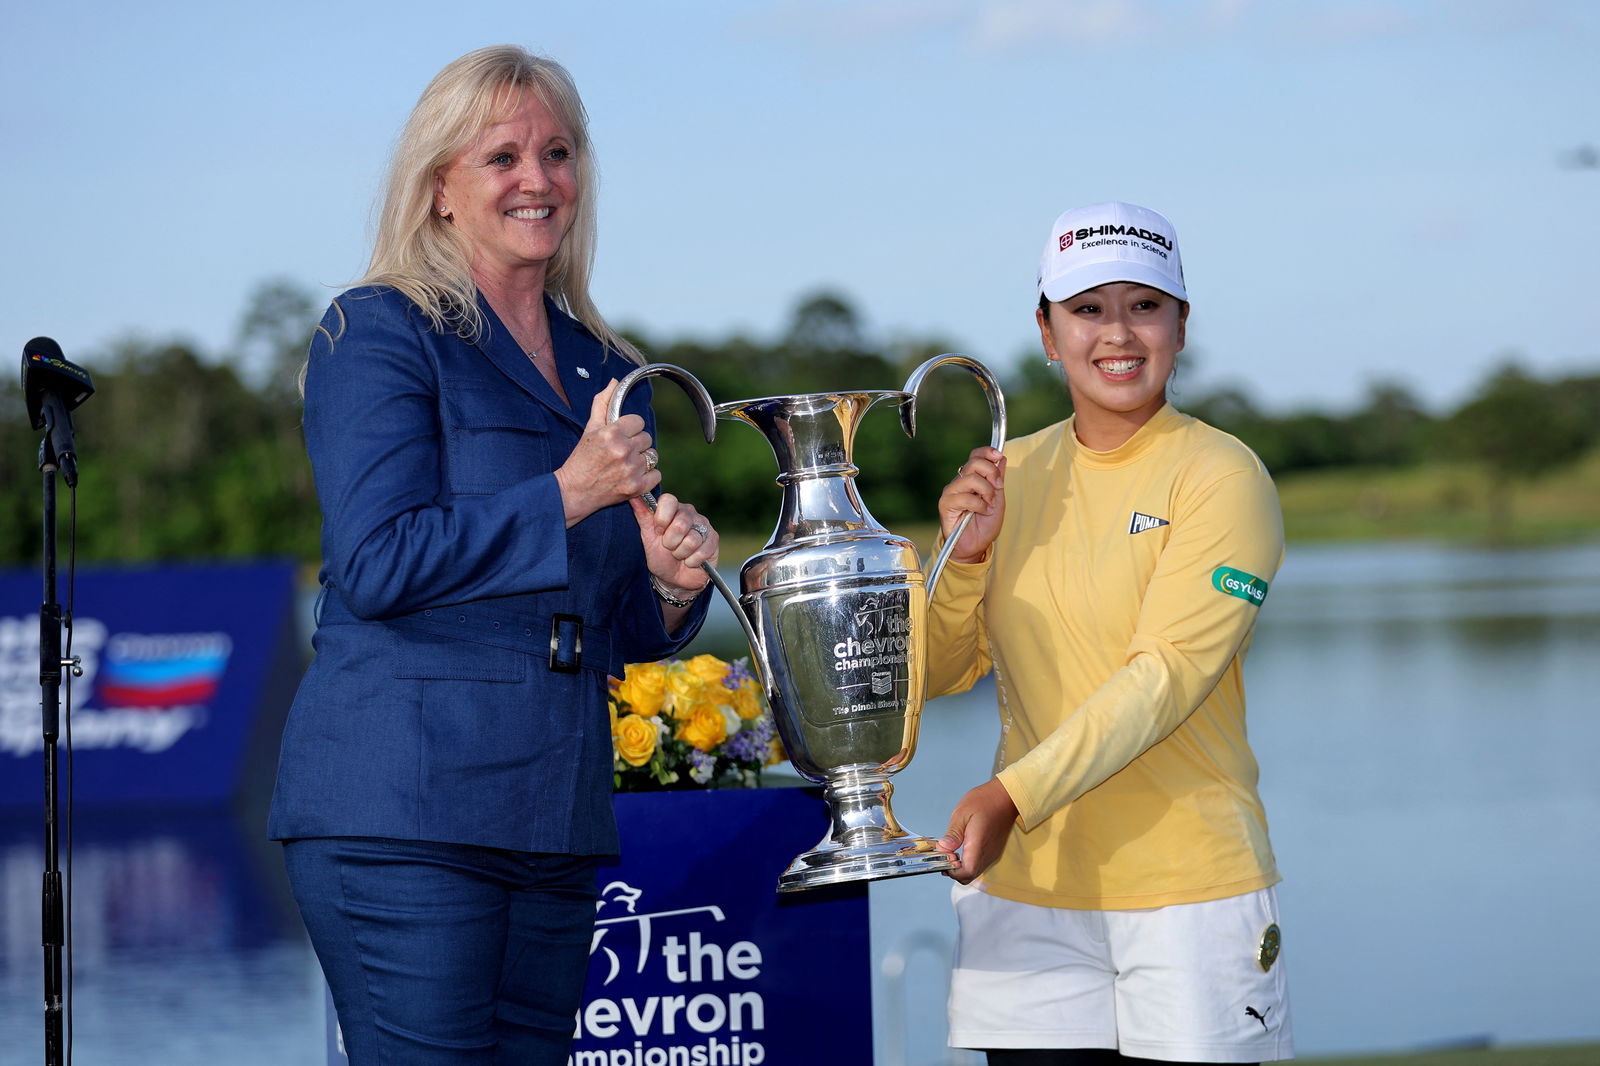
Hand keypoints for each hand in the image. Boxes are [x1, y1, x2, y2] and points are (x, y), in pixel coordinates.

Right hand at [554, 380, 660, 526]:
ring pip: (652, 456)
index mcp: (612, 433)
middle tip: (621, 452)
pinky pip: (656, 474)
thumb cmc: (581, 459)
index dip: (631, 428)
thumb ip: (602, 403)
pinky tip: (632, 476)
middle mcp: (623, 450)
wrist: (574, 491)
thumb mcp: (590, 429)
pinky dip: (648, 476)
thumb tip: (614, 382)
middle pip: (647, 438)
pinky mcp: (636, 487)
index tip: (622, 435)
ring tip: (626, 464)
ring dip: (642, 460)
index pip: (639, 421)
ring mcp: (631, 470)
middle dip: (636, 444)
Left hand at [632, 492, 717, 598]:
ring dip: (681, 553)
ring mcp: (704, 525)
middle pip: (680, 524)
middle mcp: (690, 513)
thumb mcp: (647, 537)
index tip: (658, 531)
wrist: (673, 579)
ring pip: (691, 540)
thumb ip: (642, 516)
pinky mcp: (713, 540)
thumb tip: (633, 497)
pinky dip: (692, 561)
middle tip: (669, 547)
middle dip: (670, 542)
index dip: (661, 518)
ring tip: (679, 555)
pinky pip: (702, 551)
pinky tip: (690, 561)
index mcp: (673, 508)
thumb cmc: (660, 556)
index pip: (669, 500)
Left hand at [936, 777, 1017, 883]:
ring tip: (951, 851)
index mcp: (979, 845)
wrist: (1006, 796)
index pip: (966, 872)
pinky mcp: (994, 851)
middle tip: (944, 856)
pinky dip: (968, 862)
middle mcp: (988, 853)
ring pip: (974, 872)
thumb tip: (943, 849)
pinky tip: (961, 849)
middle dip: (954, 872)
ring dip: (961, 867)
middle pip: (970, 876)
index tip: (943, 859)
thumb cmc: (985, 801)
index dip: (952, 872)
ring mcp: (992, 853)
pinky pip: (979, 864)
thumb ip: (953, 834)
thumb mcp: (962, 813)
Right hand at [939, 446, 1004, 562]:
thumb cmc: (985, 525)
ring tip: (989, 505)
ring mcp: (951, 492)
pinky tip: (982, 512)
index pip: (975, 456)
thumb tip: (1001, 458)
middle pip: (974, 463)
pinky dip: (979, 505)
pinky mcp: (945, 504)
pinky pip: (965, 497)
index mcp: (971, 478)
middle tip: (998, 487)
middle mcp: (959, 482)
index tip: (999, 456)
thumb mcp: (998, 499)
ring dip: (986, 492)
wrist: (976, 546)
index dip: (987, 452)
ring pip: (970, 478)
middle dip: (991, 473)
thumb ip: (998, 479)